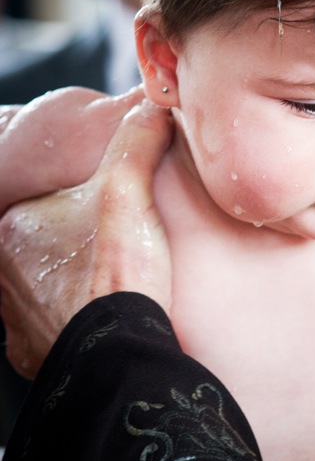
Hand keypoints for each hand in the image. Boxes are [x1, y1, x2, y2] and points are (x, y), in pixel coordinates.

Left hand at [0, 100, 172, 376]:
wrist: (119, 350)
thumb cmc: (117, 272)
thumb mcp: (129, 188)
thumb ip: (137, 141)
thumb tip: (153, 107)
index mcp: (13, 225)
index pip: (40, 204)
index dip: (75, 206)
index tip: (101, 214)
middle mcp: (2, 272)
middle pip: (40, 246)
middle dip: (69, 246)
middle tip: (107, 248)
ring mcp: (14, 317)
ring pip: (39, 289)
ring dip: (67, 285)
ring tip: (106, 284)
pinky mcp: (31, 352)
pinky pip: (47, 331)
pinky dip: (70, 324)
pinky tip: (98, 319)